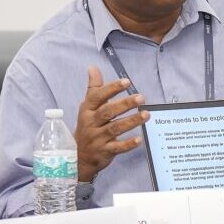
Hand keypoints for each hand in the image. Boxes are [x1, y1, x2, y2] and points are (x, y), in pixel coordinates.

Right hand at [75, 67, 149, 181]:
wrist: (77, 156)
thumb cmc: (86, 127)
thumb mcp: (87, 108)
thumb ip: (94, 88)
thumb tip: (93, 68)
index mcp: (87, 110)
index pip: (98, 97)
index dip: (111, 88)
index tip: (126, 81)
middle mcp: (91, 123)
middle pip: (108, 112)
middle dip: (124, 104)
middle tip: (141, 97)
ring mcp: (97, 138)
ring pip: (115, 128)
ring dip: (131, 121)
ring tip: (146, 114)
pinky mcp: (104, 152)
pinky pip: (117, 148)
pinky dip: (128, 144)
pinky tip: (139, 139)